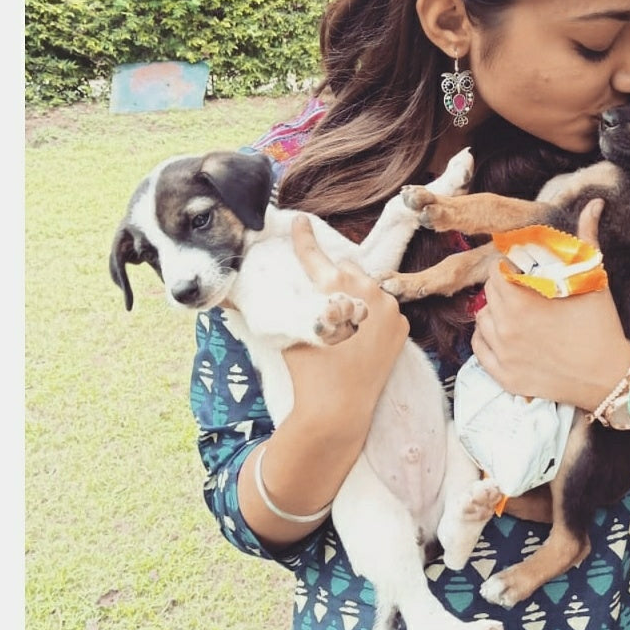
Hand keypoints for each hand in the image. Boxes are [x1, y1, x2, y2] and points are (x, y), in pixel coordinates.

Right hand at [282, 215, 409, 445]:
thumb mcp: (288, 333)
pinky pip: (385, 309)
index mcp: (335, 289)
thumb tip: (228, 296)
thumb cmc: (308, 372)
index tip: (299, 220)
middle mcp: (367, 292)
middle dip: (335, 276)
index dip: (304, 238)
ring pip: (370, 286)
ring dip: (356, 293)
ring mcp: (390, 309)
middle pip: (347, 268)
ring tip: (343, 314)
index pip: (315, 256)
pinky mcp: (402, 327)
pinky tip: (361, 330)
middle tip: (323, 293)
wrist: (339, 409)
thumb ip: (271, 306)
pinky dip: (374, 314)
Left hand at [470, 199, 629, 409]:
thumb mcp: (593, 279)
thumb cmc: (601, 326)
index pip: (497, 271)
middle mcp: (505, 328)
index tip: (525, 269)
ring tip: (519, 311)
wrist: (609, 377)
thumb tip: (594, 205)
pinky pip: (479, 349)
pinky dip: (487, 338)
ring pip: (482, 319)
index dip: (510, 266)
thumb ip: (585, 239)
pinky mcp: (504, 377)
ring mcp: (502, 355)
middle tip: (526, 289)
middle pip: (489, 293)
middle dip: (504, 286)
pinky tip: (505, 333)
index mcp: (521, 302)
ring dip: (495, 311)